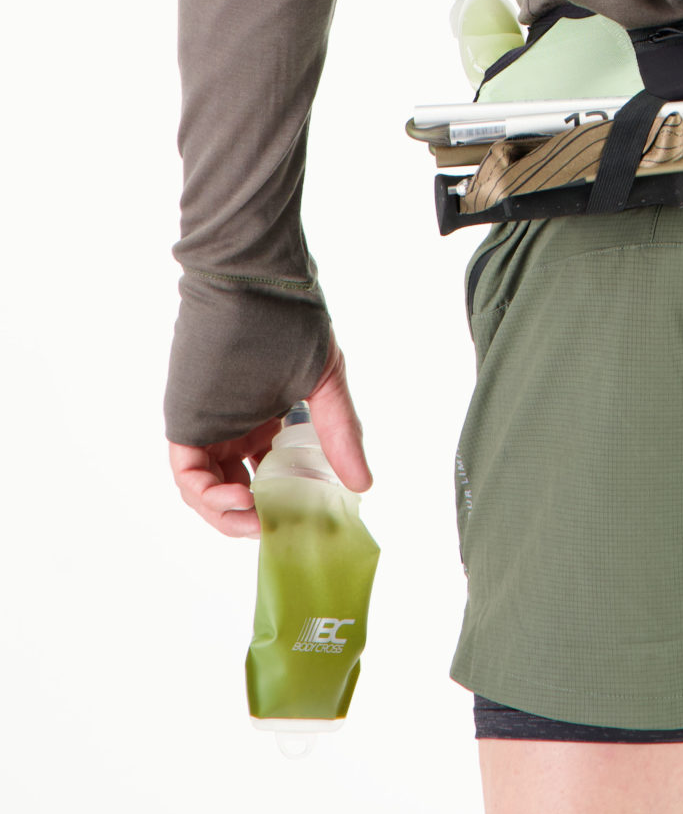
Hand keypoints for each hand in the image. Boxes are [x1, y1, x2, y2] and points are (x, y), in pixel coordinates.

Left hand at [167, 330, 372, 538]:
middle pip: (231, 487)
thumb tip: (365, 484)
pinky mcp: (187, 422)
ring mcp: (207, 426)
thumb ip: (341, 434)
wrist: (257, 285)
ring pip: (206, 488)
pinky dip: (207, 495)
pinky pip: (187, 473)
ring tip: (255, 521)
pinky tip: (240, 497)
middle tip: (276, 527)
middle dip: (251, 517)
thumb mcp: (325, 384)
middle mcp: (231, 427)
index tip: (302, 515)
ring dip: (227, 515)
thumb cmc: (291, 321)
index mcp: (262, 419)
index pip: (264, 474)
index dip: (279, 501)